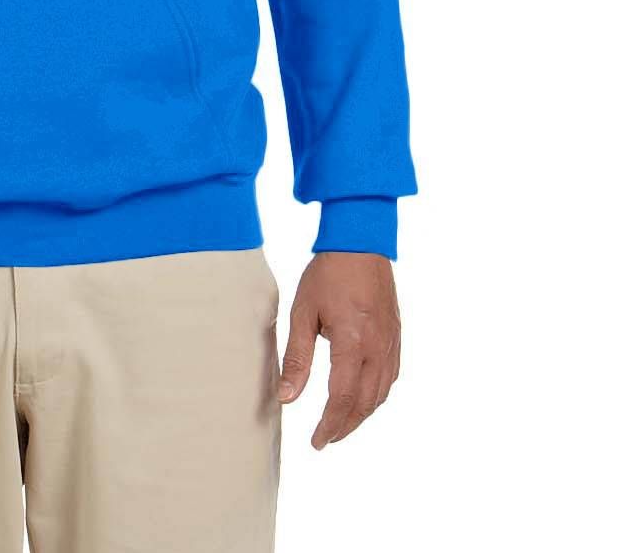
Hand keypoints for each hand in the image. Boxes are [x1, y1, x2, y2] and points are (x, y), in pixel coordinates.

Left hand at [276, 250, 400, 448]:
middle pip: (365, 403)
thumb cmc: (328, 274)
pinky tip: (363, 398)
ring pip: (381, 394)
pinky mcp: (396, 336)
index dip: (330, 424)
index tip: (316, 441)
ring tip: (341, 424)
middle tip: (325, 440)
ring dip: (361, 414)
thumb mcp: (303, 312)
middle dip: (345, 426)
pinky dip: (376, 395)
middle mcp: (377, 348)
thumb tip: (287, 398)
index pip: (343, 398)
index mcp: (352, 342)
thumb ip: (297, 358)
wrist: (360, 243)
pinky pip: (390, 377)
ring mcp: (391, 343)